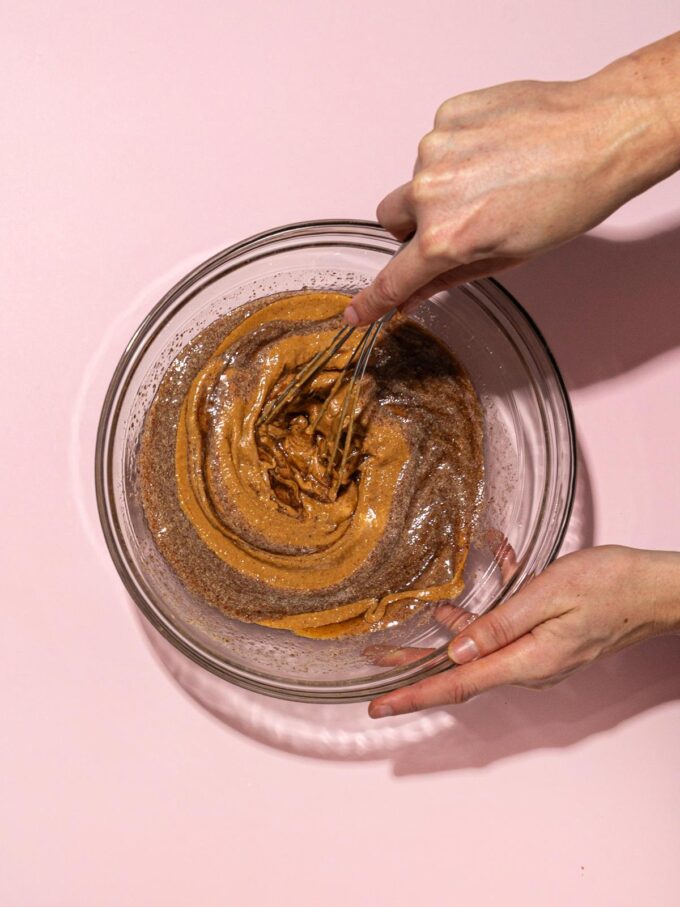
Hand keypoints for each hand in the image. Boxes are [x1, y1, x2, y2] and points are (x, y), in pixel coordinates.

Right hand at [346, 37, 679, 325]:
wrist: (602, 132)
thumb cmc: (569, 198)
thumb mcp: (509, 255)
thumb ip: (452, 276)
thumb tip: (416, 294)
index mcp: (447, 237)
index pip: (394, 277)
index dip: (372, 299)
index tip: (355, 312)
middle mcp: (431, 192)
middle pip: (392, 219)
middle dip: (413, 227)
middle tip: (458, 222)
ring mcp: (436, 147)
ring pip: (417, 179)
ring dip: (442, 185)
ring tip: (494, 177)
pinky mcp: (449, 113)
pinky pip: (438, 143)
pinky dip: (458, 151)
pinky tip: (495, 150)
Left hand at [368, 546, 679, 717]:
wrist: (656, 590)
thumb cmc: (611, 586)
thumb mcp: (548, 595)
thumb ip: (499, 624)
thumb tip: (457, 650)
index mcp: (528, 661)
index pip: (457, 685)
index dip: (414, 694)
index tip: (380, 705)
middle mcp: (529, 667)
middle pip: (461, 671)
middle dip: (417, 665)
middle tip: (378, 659)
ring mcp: (538, 656)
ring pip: (480, 648)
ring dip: (452, 629)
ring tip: (420, 614)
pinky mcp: (545, 641)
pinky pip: (506, 629)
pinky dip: (491, 607)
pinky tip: (489, 569)